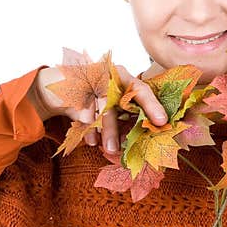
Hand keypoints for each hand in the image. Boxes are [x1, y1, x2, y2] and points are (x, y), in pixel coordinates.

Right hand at [30, 48, 168, 152]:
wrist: (64, 85)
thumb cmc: (101, 95)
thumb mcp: (118, 99)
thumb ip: (133, 113)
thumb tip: (152, 135)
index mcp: (124, 77)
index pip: (141, 89)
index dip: (152, 105)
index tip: (161, 121)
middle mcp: (108, 76)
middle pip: (118, 100)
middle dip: (124, 124)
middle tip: (131, 143)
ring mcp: (90, 83)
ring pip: (101, 108)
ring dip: (106, 130)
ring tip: (110, 149)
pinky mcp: (75, 92)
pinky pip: (83, 112)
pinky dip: (88, 128)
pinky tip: (92, 141)